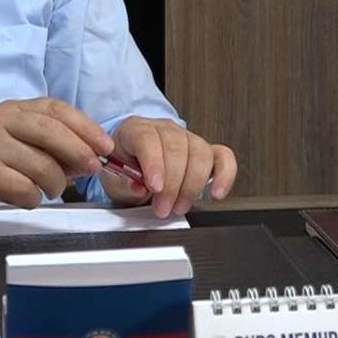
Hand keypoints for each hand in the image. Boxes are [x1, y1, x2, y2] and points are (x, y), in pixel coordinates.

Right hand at [0, 97, 114, 228]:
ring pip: (40, 164)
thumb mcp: (10, 144)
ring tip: (48, 190)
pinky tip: (24, 198)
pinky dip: (32, 198)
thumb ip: (45, 146)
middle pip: (51, 131)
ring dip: (54, 183)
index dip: (85, 126)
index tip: (105, 145)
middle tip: (92, 169)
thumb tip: (87, 157)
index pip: (56, 109)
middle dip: (79, 152)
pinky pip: (22, 187)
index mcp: (10, 111)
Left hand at [98, 117, 236, 217]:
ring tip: (179, 206)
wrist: (133, 164)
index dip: (154, 163)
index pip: (148, 139)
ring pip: (200, 153)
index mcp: (136, 129)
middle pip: (177, 148)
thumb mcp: (113, 177)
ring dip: (192, 185)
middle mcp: (164, 129)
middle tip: (163, 209)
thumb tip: (138, 188)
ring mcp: (187, 138)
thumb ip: (123, 182)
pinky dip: (224, 175)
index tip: (155, 187)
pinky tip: (216, 193)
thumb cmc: (123, 167)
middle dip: (172, 184)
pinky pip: (223, 157)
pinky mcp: (206, 151)